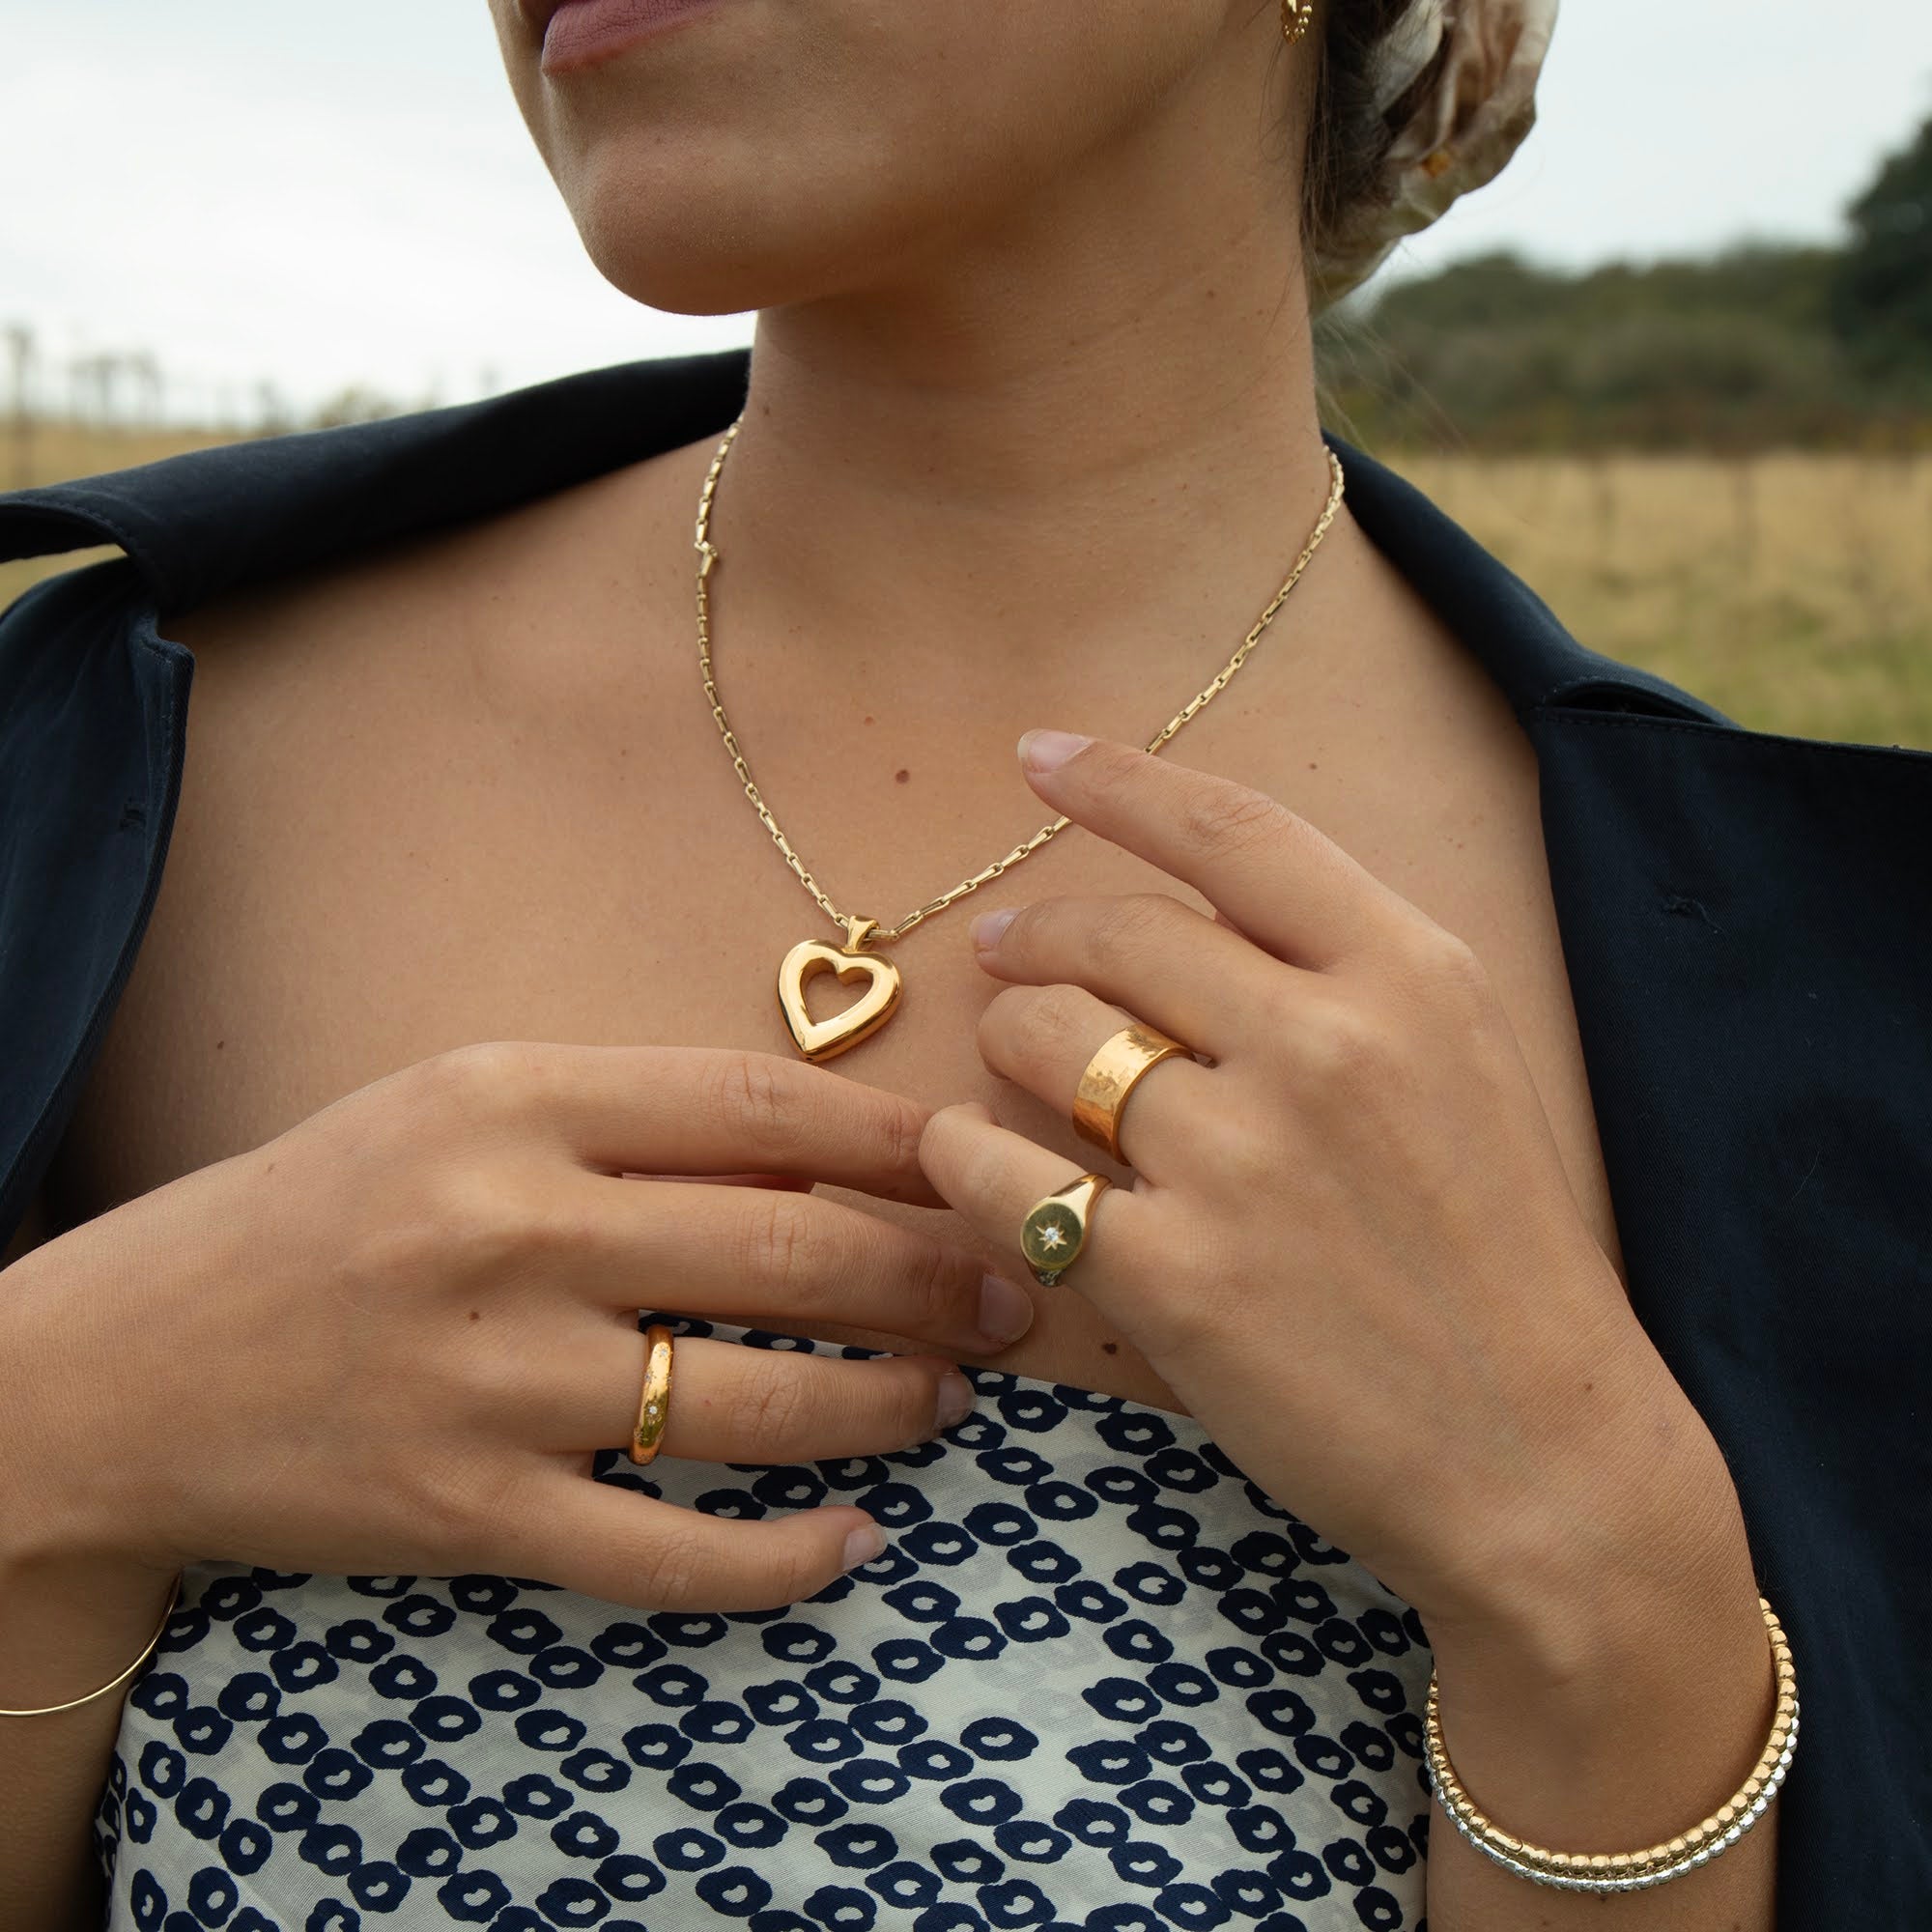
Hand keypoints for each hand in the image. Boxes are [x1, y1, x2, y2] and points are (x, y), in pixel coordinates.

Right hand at [3, 1044, 1031, 1612]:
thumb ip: (631, 1117)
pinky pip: (669, 1553)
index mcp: (516, 1099)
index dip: (898, 1141)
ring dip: (886, 1408)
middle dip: (931, 1281)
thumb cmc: (322, 1209)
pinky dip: (784, 1559)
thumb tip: (825, 1159)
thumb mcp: (462, 1106)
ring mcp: (494, 1383)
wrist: (129, 1363)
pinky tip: (851, 1541)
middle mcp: (514, 1230)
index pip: (763, 1107)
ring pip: (757, 1406)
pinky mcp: (470, 1515)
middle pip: (790, 1254)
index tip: (979, 1164)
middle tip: (1012, 1297)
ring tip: (950, 1401)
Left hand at [920, 731, 1728, 1634]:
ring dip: (1006, 1040)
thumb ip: (1341, 975)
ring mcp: (1242, 1162)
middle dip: (1035, 932)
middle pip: (1116, 934)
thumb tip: (1180, 915)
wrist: (1545, 1462)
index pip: (1234, 832)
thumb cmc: (1500, 1259)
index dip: (1118, 781)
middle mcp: (1324, 1046)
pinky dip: (967, 1156)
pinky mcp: (1174, 1278)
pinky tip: (975, 1160)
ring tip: (1011, 1068)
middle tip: (1001, 948)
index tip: (1038, 754)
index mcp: (1411, 976)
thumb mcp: (1464, 1069)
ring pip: (1045, 1040)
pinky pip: (1004, 1173)